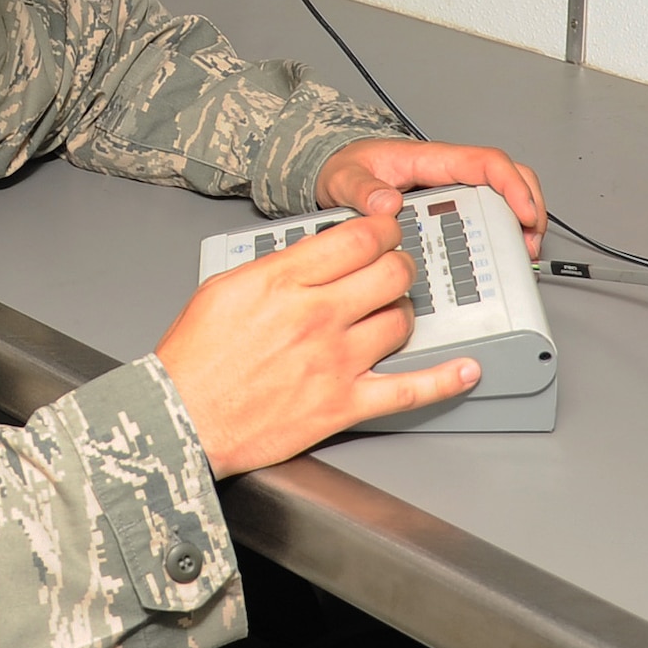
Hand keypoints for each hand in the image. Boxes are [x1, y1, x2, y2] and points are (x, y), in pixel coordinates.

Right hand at [157, 213, 480, 477]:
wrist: (181, 419)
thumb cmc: (194, 359)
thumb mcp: (225, 287)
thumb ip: (277, 266)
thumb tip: (314, 254)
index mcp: (283, 281)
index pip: (359, 238)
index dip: (383, 228)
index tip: (385, 230)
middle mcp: (316, 316)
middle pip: (391, 273)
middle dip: (397, 264)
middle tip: (391, 268)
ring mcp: (335, 361)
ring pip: (401, 321)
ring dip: (401, 313)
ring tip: (389, 314)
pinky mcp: (344, 404)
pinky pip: (411, 389)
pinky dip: (446, 379)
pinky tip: (466, 368)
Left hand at [316, 138, 545, 257]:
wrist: (335, 172)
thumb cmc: (344, 168)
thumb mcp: (344, 178)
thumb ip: (362, 190)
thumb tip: (388, 204)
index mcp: (432, 159)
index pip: (487, 163)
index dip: (513, 186)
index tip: (525, 214)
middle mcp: (448, 172)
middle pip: (507, 178)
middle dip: (528, 208)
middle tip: (530, 244)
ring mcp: (451, 189)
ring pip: (501, 197)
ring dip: (518, 222)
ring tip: (521, 253)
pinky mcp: (447, 207)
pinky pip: (483, 213)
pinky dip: (499, 232)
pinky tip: (499, 254)